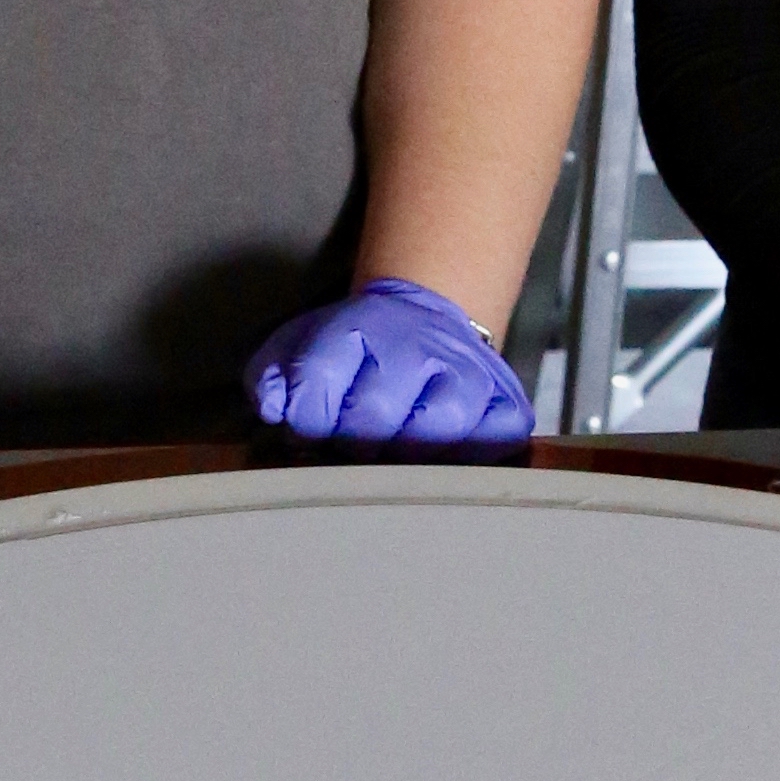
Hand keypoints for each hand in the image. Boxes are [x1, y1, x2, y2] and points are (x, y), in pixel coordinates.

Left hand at [246, 276, 534, 449]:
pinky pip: (491, 448)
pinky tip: (443, 457)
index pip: (317, 384)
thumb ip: (271, 374)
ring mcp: (470, 376)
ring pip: (434, 437)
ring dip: (404, 459)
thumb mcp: (301, 342)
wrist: (426, 319)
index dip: (304, 419)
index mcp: (360, 326)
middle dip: (350, 444)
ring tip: (392, 457)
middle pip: (372, 421)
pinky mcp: (507, 406)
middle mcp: (419, 347)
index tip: (309, 428)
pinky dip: (465, 461)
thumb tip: (273, 409)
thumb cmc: (356, 348)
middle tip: (350, 446)